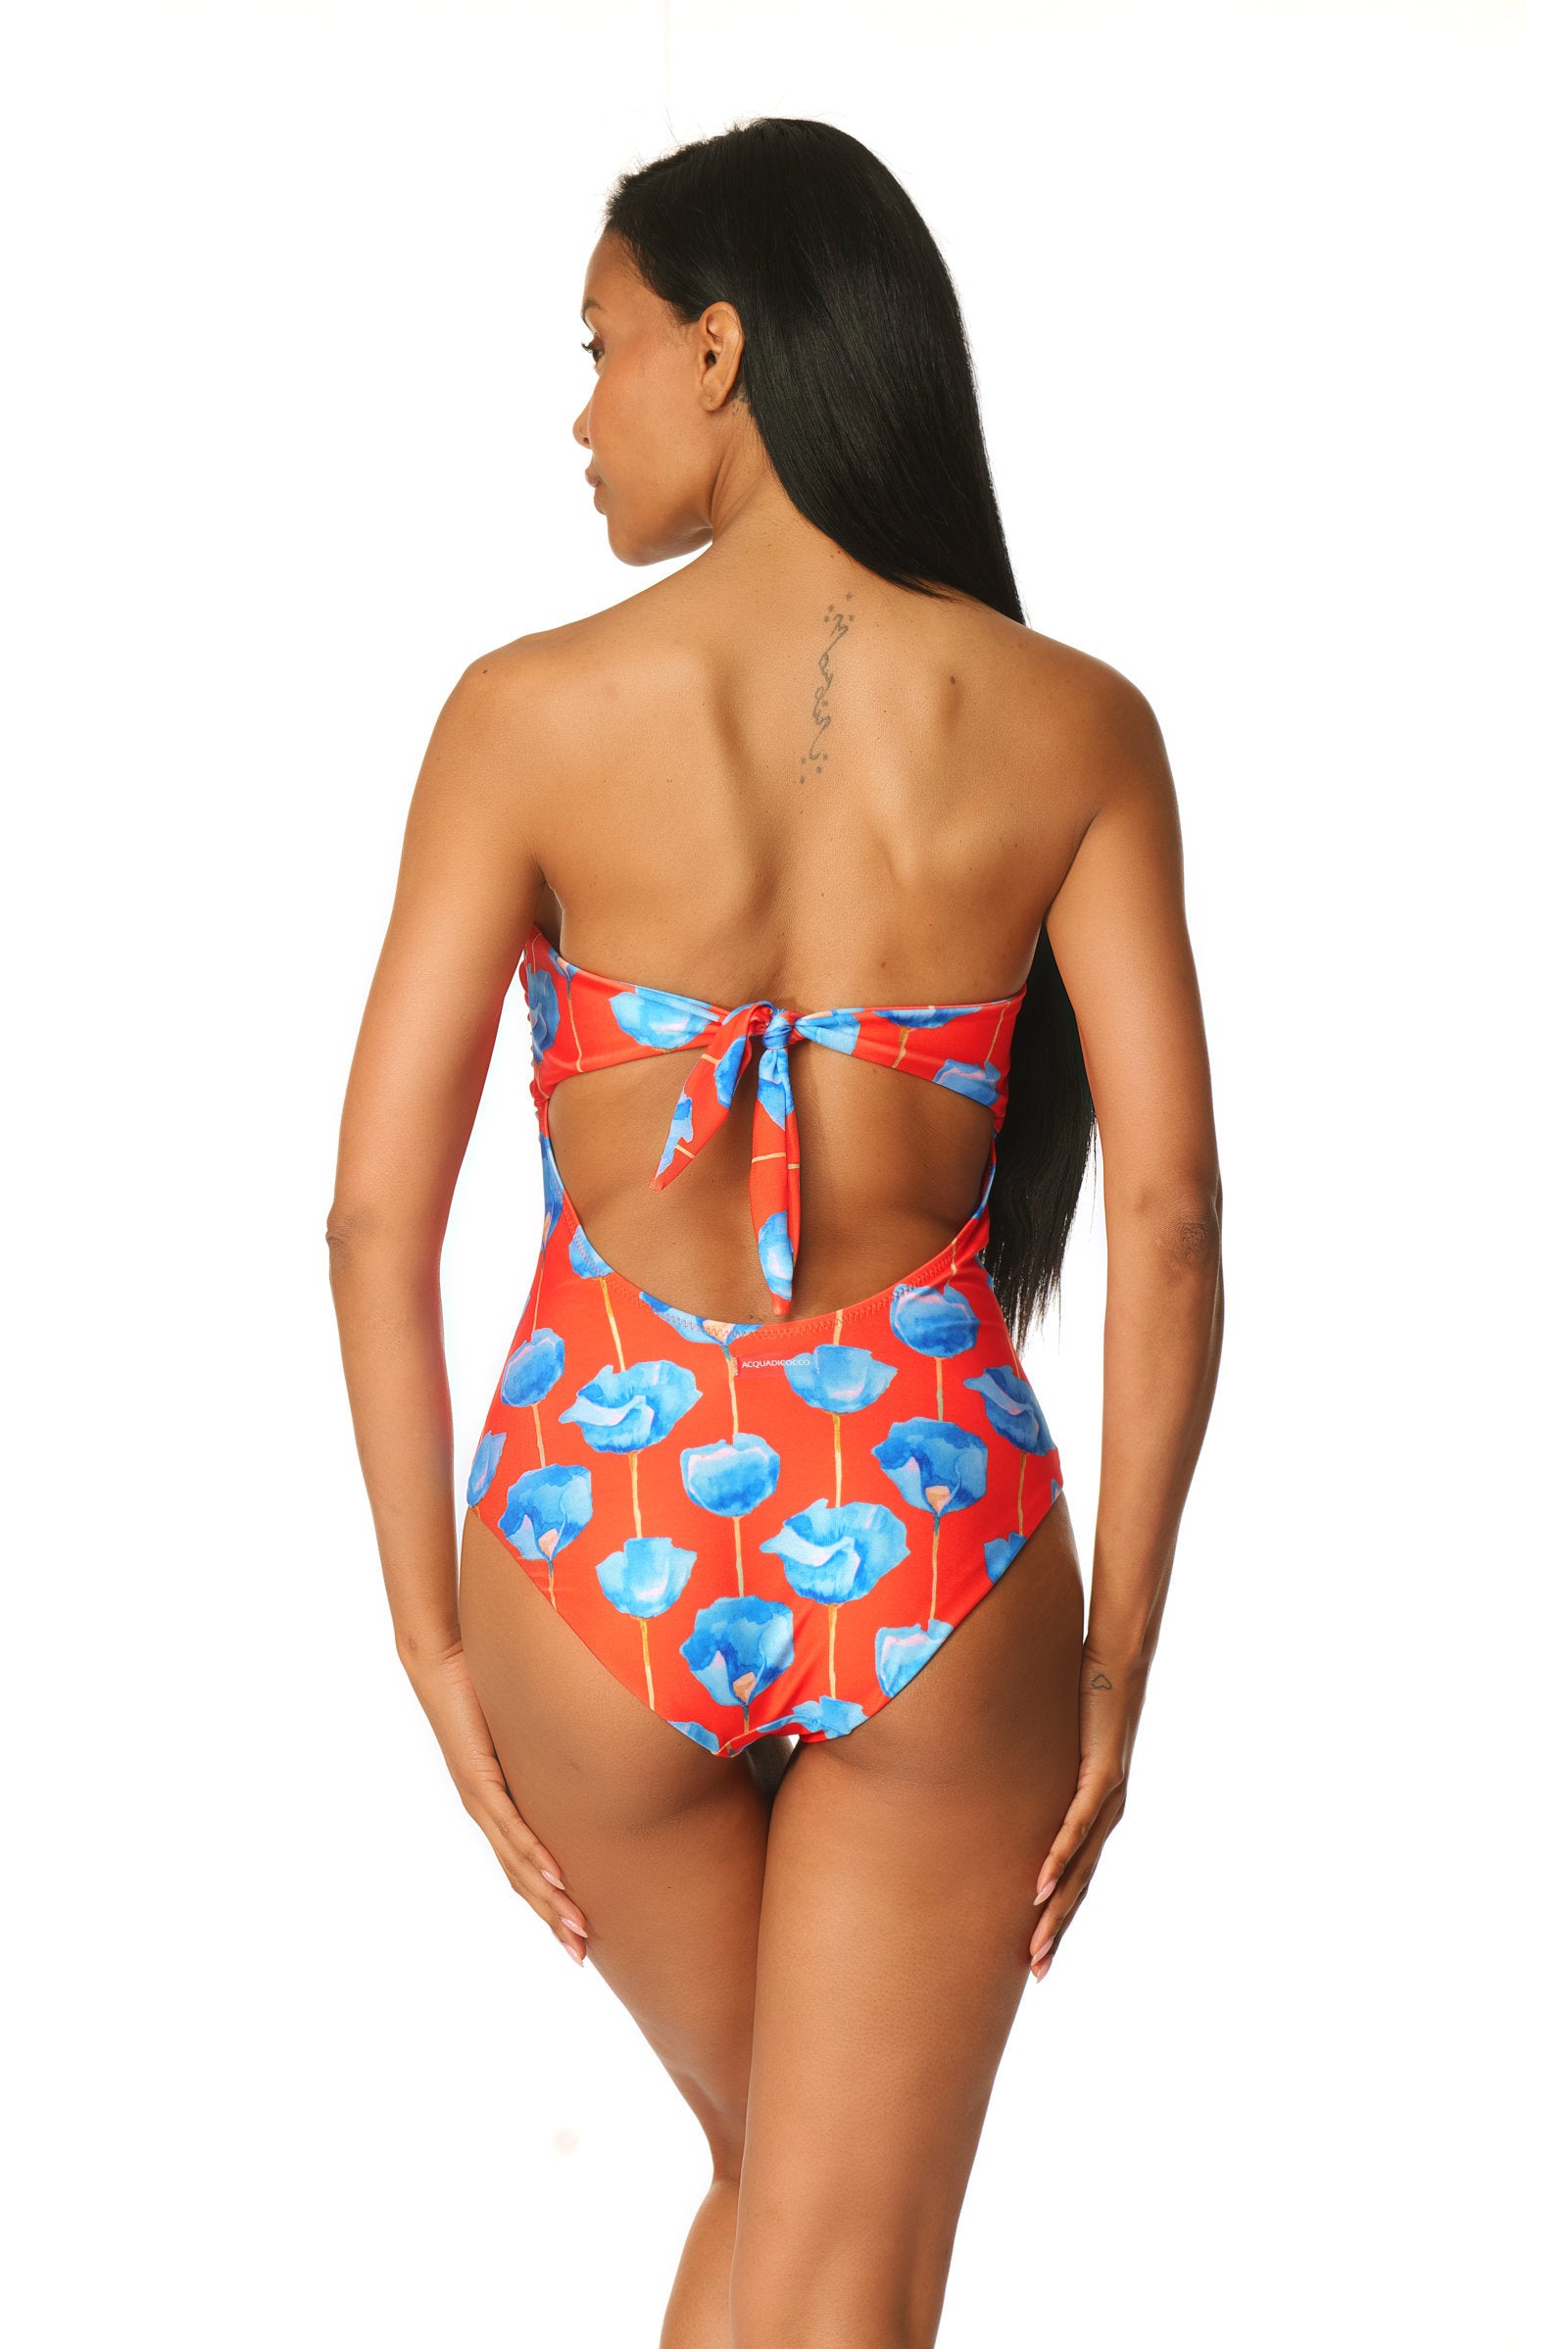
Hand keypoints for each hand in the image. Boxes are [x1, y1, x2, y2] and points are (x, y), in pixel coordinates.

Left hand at [406, 1640, 591, 1963]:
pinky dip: (534, 1855)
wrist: (442, 1661)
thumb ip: (551, 1746)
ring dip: (548, 1899)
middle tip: (581, 1956)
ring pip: (518, 1862)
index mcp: (497, 1804)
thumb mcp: (526, 1728)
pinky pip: (511, 1824)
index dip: (550, 1903)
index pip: (525, 1866)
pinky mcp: (479, 1778)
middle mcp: (487, 1810)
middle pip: (522, 1879)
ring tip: (575, 1928)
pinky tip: (556, 1877)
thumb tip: (588, 1750)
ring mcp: (482, 1798)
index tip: (579, 1934)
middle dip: (552, 1919)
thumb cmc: (482, 1687)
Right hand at [1029, 1646, 1146, 1979]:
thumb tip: (1001, 1780)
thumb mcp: (1054, 1746)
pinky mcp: (1103, 1775)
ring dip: (1058, 1908)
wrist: (1118, 1662)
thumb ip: (1038, 1771)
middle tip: (1037, 1973)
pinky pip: (1078, 1824)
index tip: (1038, 1957)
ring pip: (1080, 1867)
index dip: (1059, 1919)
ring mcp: (1107, 1798)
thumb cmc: (1084, 1699)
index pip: (1076, 1878)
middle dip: (1057, 1931)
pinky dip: (1060, 1856)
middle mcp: (1106, 1813)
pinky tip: (1042, 1883)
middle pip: (1080, 1886)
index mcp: (1096, 1812)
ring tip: (1037, 1943)